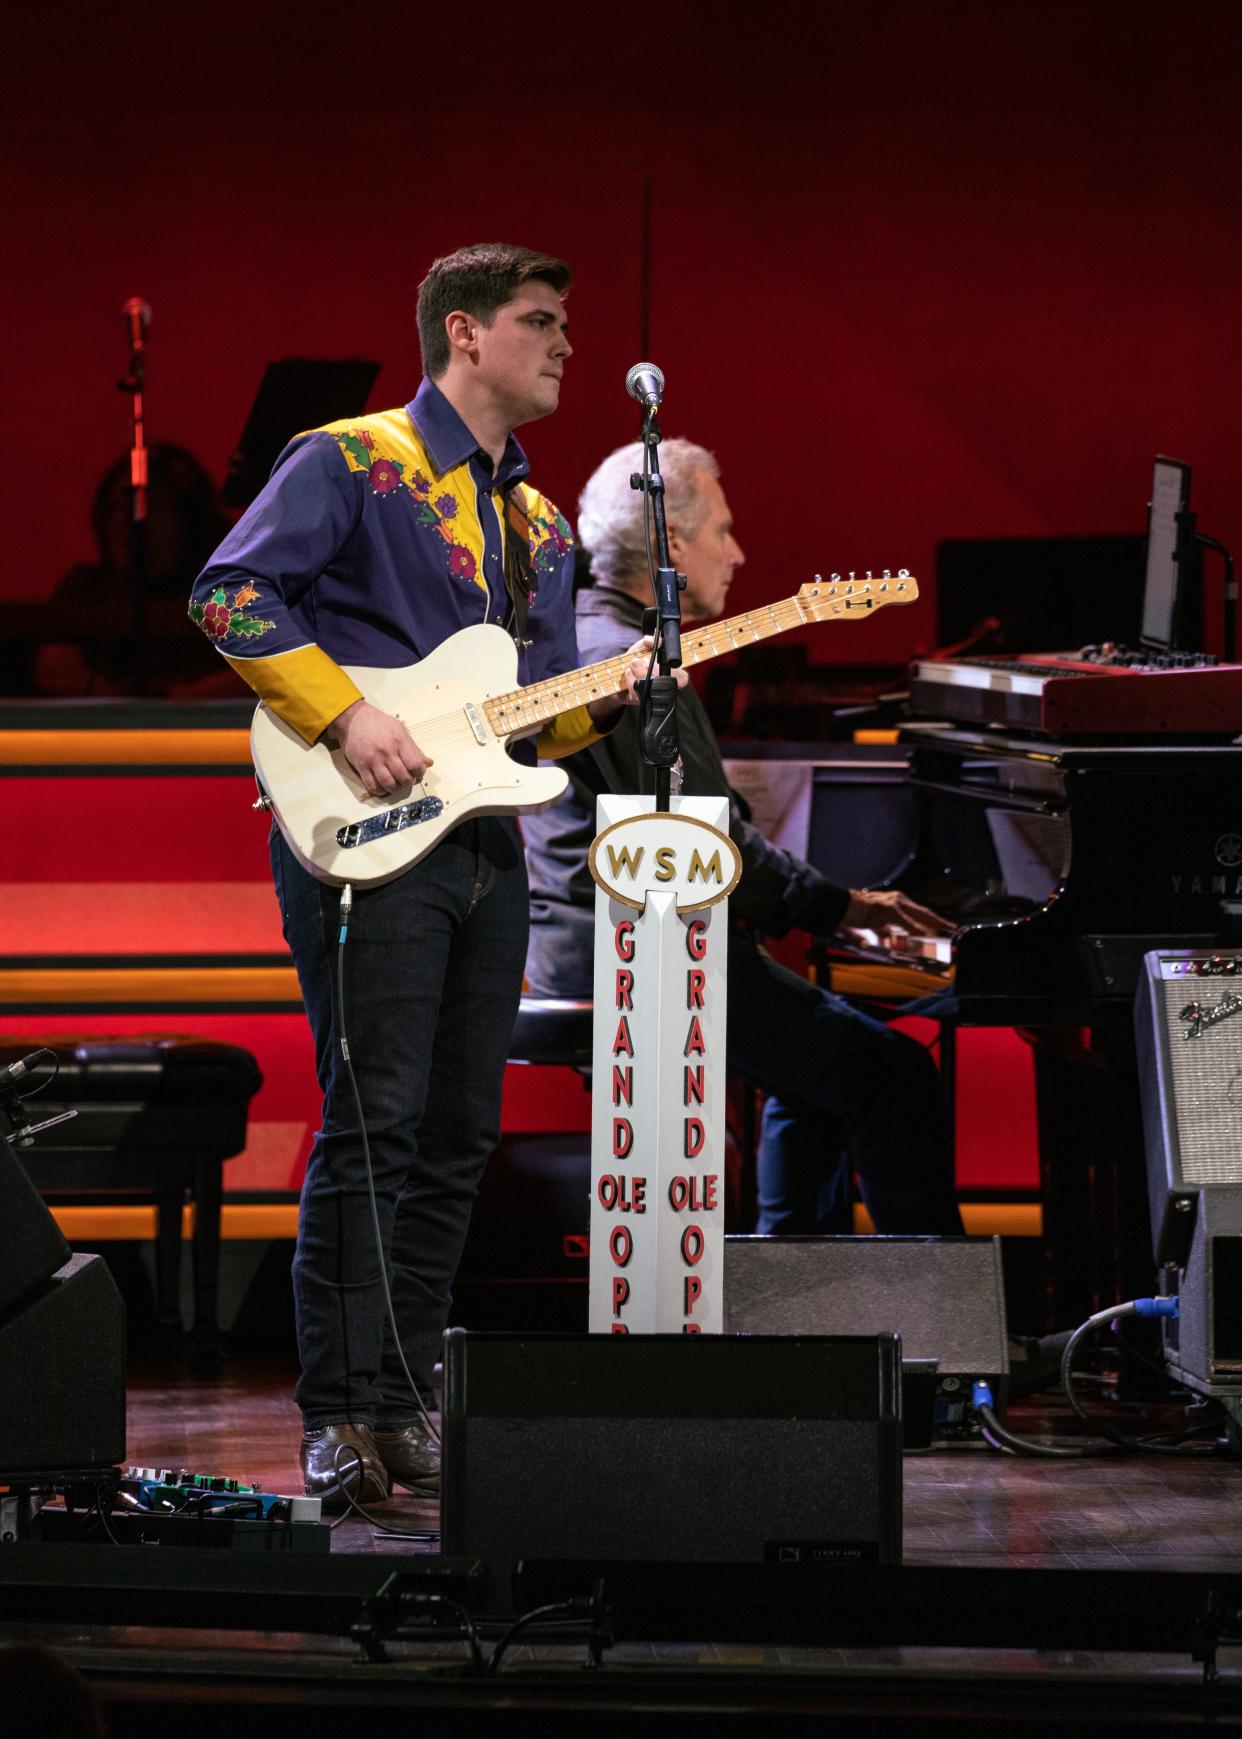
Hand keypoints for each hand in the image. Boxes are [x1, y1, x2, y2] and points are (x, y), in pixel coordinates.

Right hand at [331, 699, 432, 796]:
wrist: (354, 719)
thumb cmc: (380, 724)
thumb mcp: (400, 730)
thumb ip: (414, 748)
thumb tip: (428, 763)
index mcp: (399, 741)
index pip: (415, 764)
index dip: (420, 772)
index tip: (418, 773)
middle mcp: (386, 751)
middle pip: (403, 777)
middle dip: (408, 782)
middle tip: (407, 779)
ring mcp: (373, 759)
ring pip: (388, 784)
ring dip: (395, 788)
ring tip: (396, 784)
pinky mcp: (361, 766)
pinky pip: (372, 785)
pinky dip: (380, 790)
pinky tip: (383, 787)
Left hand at [587, 635, 689, 722]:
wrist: (616, 676)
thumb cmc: (633, 661)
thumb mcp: (640, 648)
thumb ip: (648, 642)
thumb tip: (656, 640)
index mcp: (669, 673)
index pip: (682, 678)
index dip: (675, 672)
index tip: (661, 663)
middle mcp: (662, 687)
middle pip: (666, 682)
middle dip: (652, 669)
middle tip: (639, 661)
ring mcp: (652, 696)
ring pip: (650, 687)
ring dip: (637, 673)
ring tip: (632, 667)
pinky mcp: (639, 701)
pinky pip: (637, 692)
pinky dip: (630, 680)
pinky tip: (628, 676)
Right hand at [839, 887, 955, 941]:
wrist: (841, 906)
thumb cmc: (856, 914)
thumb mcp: (875, 925)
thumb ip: (884, 932)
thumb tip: (890, 941)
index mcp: (897, 903)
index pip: (920, 912)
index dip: (933, 920)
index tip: (945, 927)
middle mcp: (899, 900)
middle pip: (924, 912)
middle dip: (940, 921)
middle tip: (953, 929)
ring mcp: (894, 903)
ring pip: (919, 915)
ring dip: (932, 924)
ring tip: (944, 932)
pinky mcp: (888, 909)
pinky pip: (905, 921)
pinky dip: (915, 928)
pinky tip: (923, 933)